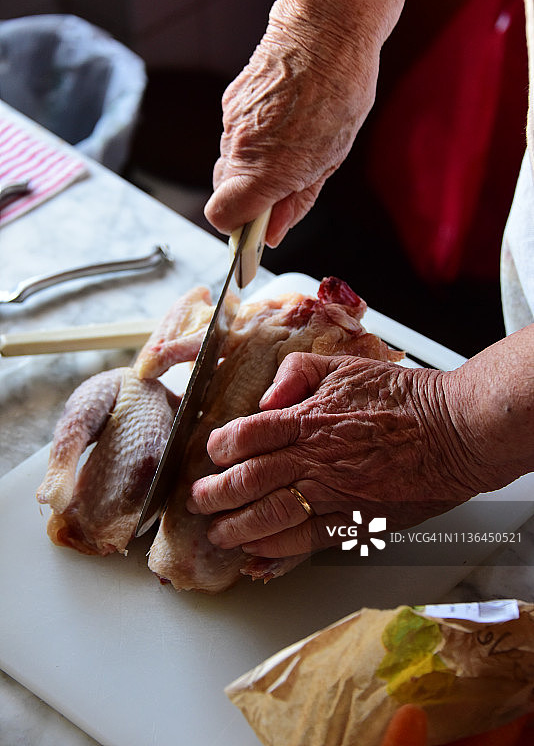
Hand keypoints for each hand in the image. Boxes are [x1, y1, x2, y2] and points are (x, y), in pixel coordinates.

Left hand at [187, 352, 485, 558]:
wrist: (455, 432)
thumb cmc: (405, 398)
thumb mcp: (346, 365)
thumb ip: (298, 373)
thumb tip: (266, 398)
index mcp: (308, 419)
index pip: (246, 435)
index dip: (220, 447)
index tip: (211, 454)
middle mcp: (314, 460)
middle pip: (248, 481)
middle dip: (215, 495)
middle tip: (199, 502)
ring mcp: (334, 494)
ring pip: (270, 517)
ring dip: (238, 529)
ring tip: (219, 535)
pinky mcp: (356, 520)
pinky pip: (307, 542)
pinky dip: (277, 553)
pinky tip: (258, 558)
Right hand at [203, 0, 384, 246]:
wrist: (327, 25)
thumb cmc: (339, 91)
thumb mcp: (328, 160)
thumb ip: (295, 201)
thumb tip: (273, 233)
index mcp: (265, 168)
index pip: (221, 216)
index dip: (239, 228)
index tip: (259, 229)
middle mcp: (238, 146)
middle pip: (225, 193)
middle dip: (252, 199)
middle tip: (286, 187)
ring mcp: (230, 121)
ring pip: (230, 164)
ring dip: (255, 168)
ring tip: (294, 145)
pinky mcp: (231, 99)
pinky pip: (235, 136)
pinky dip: (254, 140)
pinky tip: (284, 121)